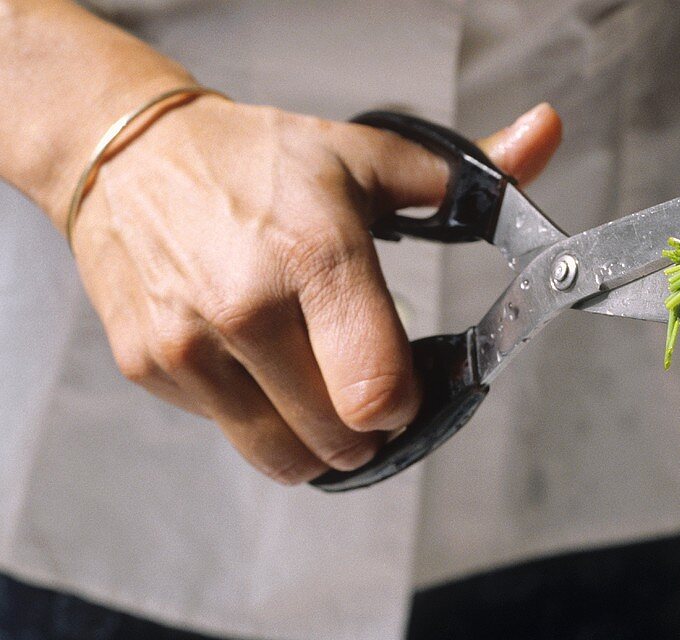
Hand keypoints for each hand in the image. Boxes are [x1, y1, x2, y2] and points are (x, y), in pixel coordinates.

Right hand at [71, 98, 561, 482]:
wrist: (130, 156)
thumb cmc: (260, 160)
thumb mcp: (368, 158)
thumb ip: (468, 174)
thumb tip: (546, 135)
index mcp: (315, 254)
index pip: (379, 393)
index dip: (407, 404)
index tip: (407, 384)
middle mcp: (246, 307)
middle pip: (341, 441)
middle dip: (369, 429)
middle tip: (365, 385)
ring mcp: (189, 345)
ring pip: (285, 460)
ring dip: (318, 443)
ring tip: (318, 387)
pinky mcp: (150, 369)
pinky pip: (231, 436)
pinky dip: (259, 421)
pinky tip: (258, 366)